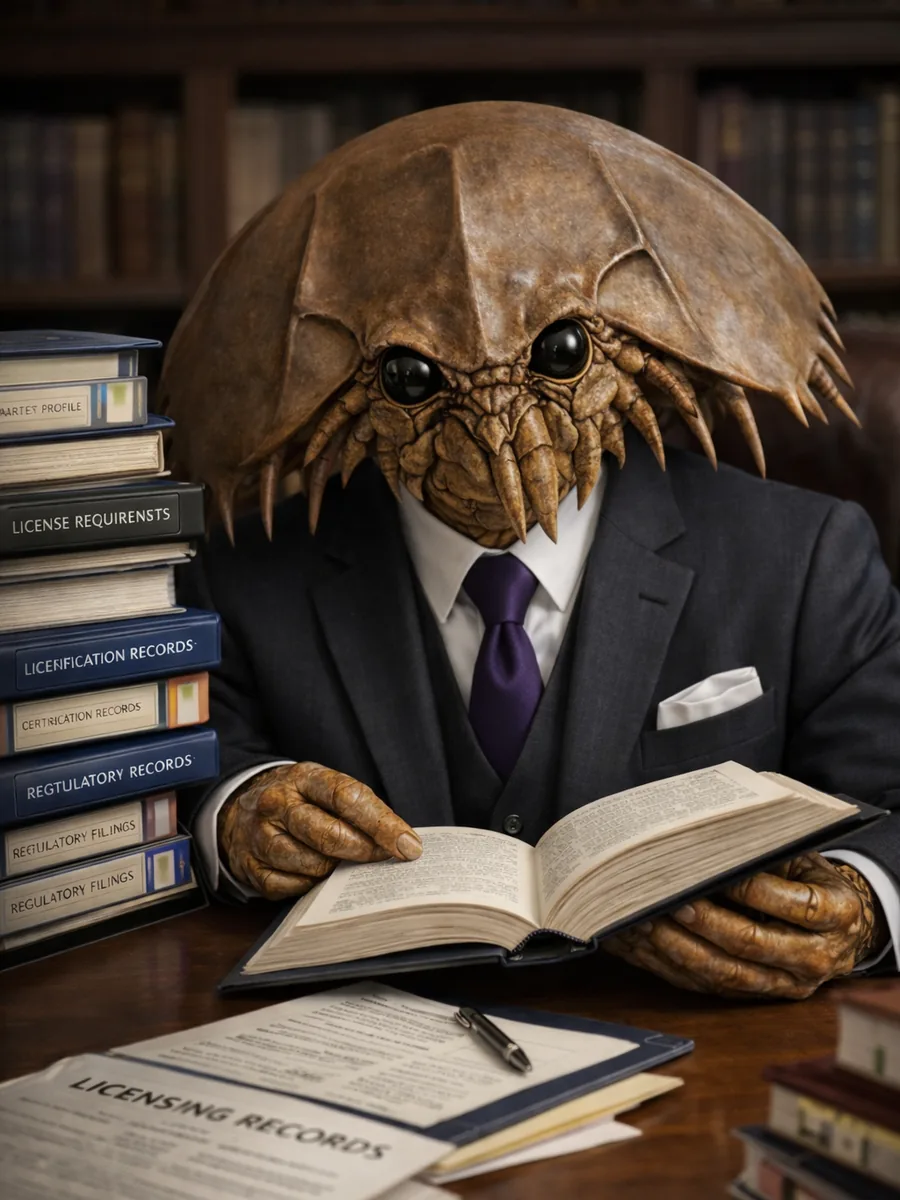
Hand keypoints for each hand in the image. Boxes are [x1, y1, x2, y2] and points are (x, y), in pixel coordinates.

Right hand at [218, 763, 421, 899]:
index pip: (347, 798)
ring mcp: (258, 835)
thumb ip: (357, 806)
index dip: (382, 824)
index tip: (409, 845)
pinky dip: (308, 885)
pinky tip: (317, 876)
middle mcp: (276, 803)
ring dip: (335, 870)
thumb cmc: (299, 799)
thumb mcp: (324, 787)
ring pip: (309, 864)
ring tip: (346, 864)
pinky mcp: (249, 866)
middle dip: (365, 851)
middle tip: (387, 860)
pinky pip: (288, 886)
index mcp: (303, 778)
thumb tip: (400, 841)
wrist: (242, 807)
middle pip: (328, 834)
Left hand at [603, 852, 887, 999]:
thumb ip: (768, 856)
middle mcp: (819, 956)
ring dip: (687, 950)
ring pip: (732, 972)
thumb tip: (714, 849)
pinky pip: (719, 987)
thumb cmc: (811, 879)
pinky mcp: (766, 996)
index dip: (752, 890)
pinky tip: (657, 948)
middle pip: (755, 944)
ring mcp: (792, 983)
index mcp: (838, 914)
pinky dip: (685, 968)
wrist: (840, 926)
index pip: (793, 904)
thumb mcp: (802, 858)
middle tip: (673, 901)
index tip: (713, 874)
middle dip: (709, 922)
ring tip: (653, 924)